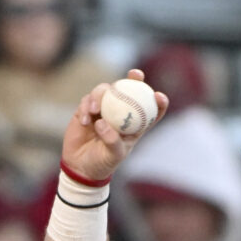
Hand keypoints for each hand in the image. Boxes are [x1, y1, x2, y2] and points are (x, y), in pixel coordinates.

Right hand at [61, 68, 168, 182]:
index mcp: (134, 125)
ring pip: (105, 91)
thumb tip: (103, 122)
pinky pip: (87, 101)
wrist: (80, 167)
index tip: (159, 96)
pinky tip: (84, 120)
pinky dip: (86, 107)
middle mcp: (120, 114)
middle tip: (136, 74)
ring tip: (95, 111)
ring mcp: (103, 109)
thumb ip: (112, 140)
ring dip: (100, 96)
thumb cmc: (103, 162)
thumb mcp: (113, 155)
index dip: (158, 102)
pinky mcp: (86, 110)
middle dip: (135, 79)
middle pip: (129, 90)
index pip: (150, 111)